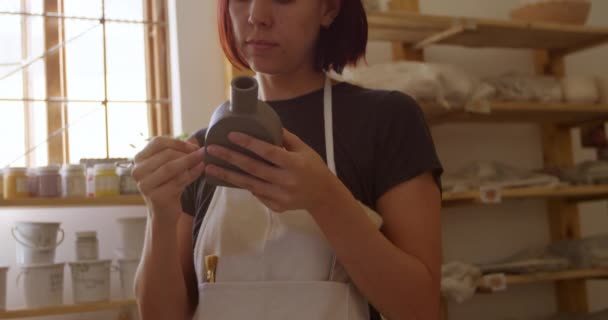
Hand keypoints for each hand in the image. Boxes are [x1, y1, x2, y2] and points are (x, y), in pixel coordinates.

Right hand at [132, 136, 205, 223]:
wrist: (164, 213)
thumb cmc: (168, 185)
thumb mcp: (172, 166)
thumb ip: (180, 152)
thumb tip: (195, 141)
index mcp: (139, 159)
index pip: (158, 142)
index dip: (178, 142)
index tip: (193, 146)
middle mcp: (137, 171)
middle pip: (166, 154)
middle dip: (187, 152)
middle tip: (202, 153)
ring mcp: (144, 185)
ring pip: (171, 167)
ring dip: (191, 161)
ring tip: (204, 158)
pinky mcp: (155, 196)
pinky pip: (178, 181)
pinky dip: (192, 173)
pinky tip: (201, 169)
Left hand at [205, 128, 336, 212]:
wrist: (323, 195)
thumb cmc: (313, 167)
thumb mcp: (303, 148)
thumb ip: (284, 137)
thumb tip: (264, 122)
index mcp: (294, 164)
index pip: (268, 152)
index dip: (249, 143)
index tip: (231, 135)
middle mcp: (286, 181)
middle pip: (253, 168)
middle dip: (230, 158)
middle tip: (211, 149)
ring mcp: (281, 196)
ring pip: (249, 184)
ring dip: (228, 176)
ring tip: (211, 167)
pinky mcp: (277, 206)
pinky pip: (256, 195)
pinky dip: (245, 186)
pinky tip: (231, 178)